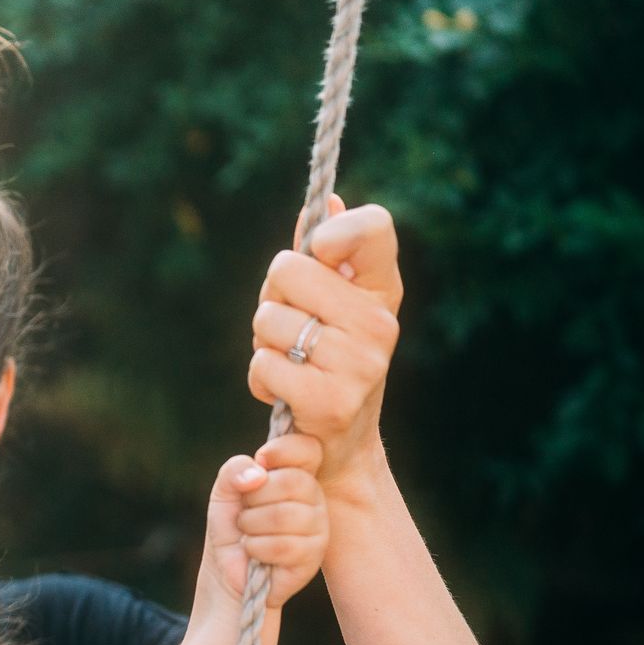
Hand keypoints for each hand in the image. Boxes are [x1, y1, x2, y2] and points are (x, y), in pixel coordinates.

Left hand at [201, 433, 328, 610]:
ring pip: (285, 515)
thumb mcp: (224, 492)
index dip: (283, 451)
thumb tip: (258, 474)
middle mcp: (314, 497)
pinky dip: (257, 548)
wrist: (229, 571)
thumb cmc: (232, 527)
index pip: (308, 448)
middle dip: (255, 498)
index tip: (261, 461)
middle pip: (293, 482)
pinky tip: (256, 552)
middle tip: (245, 512)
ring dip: (252, 526)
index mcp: (296, 474)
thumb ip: (234, 470)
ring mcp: (319, 526)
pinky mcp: (314, 555)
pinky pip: (283, 545)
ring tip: (249, 533)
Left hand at [248, 195, 403, 502]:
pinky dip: (259, 376)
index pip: (373, 227)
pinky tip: (282, 390)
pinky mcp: (330, 401)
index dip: (332, 233)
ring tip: (288, 360)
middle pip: (288, 268)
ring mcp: (360, 364)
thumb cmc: (326, 360)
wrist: (336, 444)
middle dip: (271, 295)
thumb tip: (329, 200)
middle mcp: (380, 324)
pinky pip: (262, 362)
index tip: (320, 253)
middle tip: (289, 325)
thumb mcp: (331, 305)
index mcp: (384, 290)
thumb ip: (323, 256)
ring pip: (268, 317)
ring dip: (263, 340)